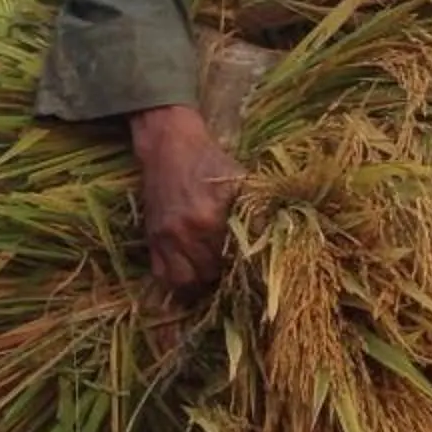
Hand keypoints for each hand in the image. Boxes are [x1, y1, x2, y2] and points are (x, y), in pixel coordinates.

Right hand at [128, 104, 243, 297]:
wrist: (170, 146)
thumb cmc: (211, 162)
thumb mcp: (242, 181)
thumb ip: (259, 210)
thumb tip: (279, 237)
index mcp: (211, 219)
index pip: (234, 260)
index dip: (246, 270)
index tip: (256, 271)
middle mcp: (186, 233)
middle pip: (211, 275)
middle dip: (225, 278)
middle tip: (237, 275)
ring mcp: (166, 238)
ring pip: (184, 282)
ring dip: (200, 285)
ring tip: (214, 279)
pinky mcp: (152, 239)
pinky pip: (161, 274)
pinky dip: (176, 281)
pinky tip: (192, 276)